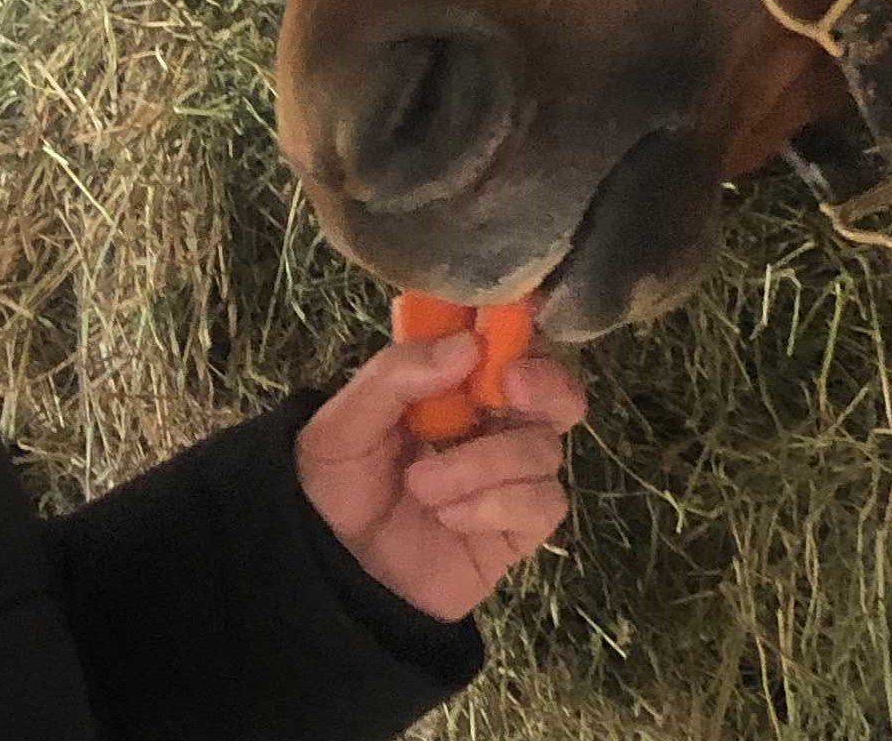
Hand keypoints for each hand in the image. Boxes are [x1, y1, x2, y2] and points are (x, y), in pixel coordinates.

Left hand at [294, 329, 586, 622]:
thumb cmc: (335, 483)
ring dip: (482, 463)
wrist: (333, 572)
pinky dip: (494, 505)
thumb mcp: (343, 422)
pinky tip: (450, 517)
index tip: (513, 320)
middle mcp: (491, 422)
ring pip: (543, 448)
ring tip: (421, 485)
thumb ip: (395, 376)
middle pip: (558, 392)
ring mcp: (509, 476)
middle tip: (510, 386)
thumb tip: (466, 346)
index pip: (506, 341)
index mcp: (451, 383)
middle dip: (546, 384)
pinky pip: (542, 503)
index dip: (522, 327)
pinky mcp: (518, 528)